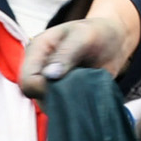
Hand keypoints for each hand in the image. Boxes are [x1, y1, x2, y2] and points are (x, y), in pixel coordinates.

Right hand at [15, 0, 140, 97]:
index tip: (65, 86)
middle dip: (56, 96)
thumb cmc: (97, 33)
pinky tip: (84, 94)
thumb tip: (50, 75)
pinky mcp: (60, 92)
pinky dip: (72, 105)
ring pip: (47, 104)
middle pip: (35, 95)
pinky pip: (60, 107)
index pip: (27, 80)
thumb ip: (66, 54)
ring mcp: (48, 81)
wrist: (112, 41)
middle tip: (80, 86)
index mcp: (37, 49)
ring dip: (66, 101)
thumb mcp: (84, 37)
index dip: (42, 88)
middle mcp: (38, 67)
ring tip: (84, 87)